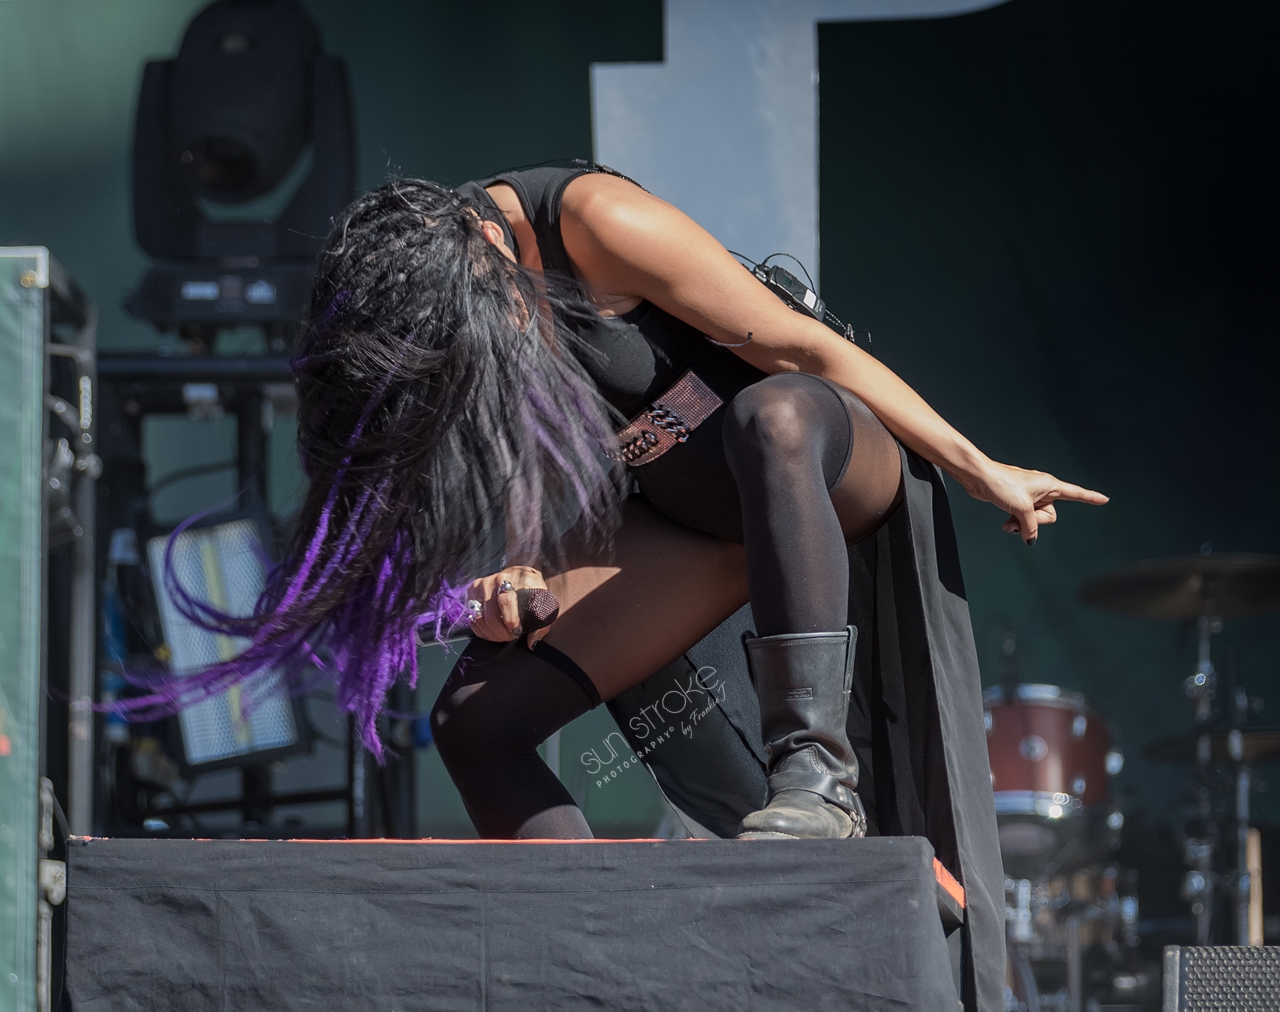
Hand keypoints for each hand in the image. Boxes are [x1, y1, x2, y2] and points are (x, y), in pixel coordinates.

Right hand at [466, 566, 552, 645]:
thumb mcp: (543, 598)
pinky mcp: (471, 592)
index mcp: (513, 579)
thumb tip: (533, 643)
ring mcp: (481, 586)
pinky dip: (482, 631)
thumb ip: (541, 621)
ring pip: (480, 619)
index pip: (506, 601)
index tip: (517, 631)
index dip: (510, 620)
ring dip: (492, 633)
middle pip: (491, 615)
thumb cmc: (531, 587)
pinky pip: (472, 619)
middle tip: (511, 636)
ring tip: (503, 635)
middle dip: (501, 632)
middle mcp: (494, 581)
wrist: (517, 573)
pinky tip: (493, 632)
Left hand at [961, 460, 1108, 544]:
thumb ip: (1031, 526)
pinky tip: (1005, 523)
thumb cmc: (1002, 484)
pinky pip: (1022, 517)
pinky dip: (1015, 522)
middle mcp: (1042, 489)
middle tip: (1020, 515)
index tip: (1105, 499)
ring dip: (1021, 524)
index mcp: (1049, 485)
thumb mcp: (1021, 508)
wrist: (978, 477)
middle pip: (1050, 515)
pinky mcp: (1016, 500)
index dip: (1091, 498)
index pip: (1076, 493)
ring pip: (1034, 519)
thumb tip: (1030, 539)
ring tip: (1007, 521)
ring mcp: (1028, 495)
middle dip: (1035, 521)